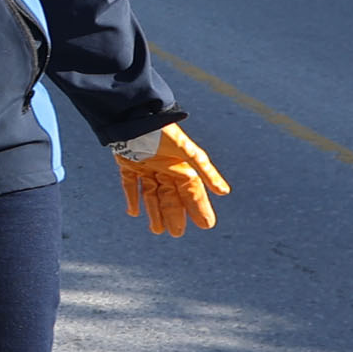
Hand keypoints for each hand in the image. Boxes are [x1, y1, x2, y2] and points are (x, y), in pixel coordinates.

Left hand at [113, 123, 230, 236]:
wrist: (135, 117)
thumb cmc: (164, 133)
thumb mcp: (188, 153)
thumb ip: (205, 171)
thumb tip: (225, 192)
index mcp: (181, 166)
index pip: (192, 192)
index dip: (199, 208)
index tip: (206, 225)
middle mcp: (165, 168)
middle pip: (171, 197)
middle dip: (175, 215)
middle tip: (177, 234)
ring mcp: (146, 167)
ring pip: (151, 195)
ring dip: (154, 212)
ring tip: (157, 231)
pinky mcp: (128, 164)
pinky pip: (130, 184)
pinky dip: (131, 198)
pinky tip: (133, 213)